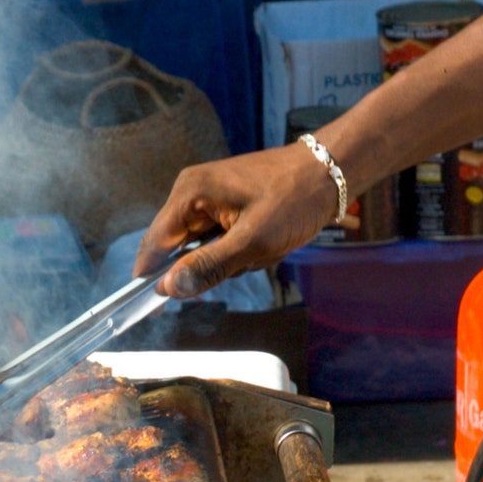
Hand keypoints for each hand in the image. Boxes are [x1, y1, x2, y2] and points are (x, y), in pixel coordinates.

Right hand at [135, 143, 338, 296]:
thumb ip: (207, 267)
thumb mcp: (252, 241)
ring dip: (230, 259)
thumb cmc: (294, 201)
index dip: (151, 276)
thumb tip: (167, 289)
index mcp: (190, 193)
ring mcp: (209, 198)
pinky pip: (219, 240)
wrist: (331, 173)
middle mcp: (192, 192)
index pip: (154, 243)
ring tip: (263, 246)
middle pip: (178, 248)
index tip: (155, 309)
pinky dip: (240, 250)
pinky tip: (265, 242)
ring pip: (201, 248)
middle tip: (246, 258)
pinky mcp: (225, 205)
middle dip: (210, 264)